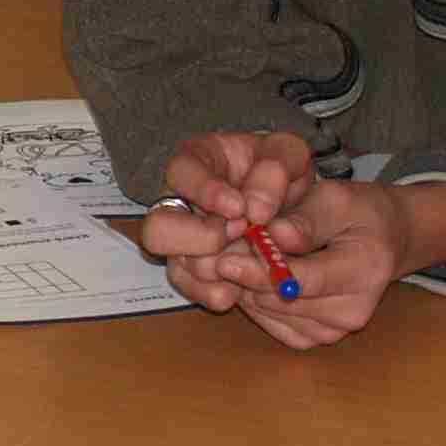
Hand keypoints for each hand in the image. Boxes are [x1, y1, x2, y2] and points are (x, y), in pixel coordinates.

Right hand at [138, 130, 316, 315]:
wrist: (288, 201)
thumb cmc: (278, 171)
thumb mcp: (287, 152)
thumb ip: (278, 166)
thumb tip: (256, 210)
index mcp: (195, 163)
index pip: (180, 172)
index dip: (205, 191)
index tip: (238, 208)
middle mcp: (178, 204)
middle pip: (157, 228)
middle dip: (198, 238)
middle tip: (238, 234)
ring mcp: (183, 241)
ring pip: (175, 264)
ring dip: (213, 269)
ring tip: (248, 261)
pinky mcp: (195, 272)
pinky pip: (192, 290)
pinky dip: (215, 293)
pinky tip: (239, 288)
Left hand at [172, 178, 445, 350]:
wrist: (385, 242)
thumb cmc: (359, 214)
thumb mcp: (337, 199)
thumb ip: (306, 219)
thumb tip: (275, 235)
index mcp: (364, 272)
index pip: (303, 281)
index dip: (259, 273)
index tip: (224, 261)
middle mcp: (351, 312)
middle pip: (279, 300)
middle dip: (244, 274)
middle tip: (220, 247)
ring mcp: (332, 330)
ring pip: (268, 311)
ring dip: (244, 285)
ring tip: (237, 255)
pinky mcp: (314, 337)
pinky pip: (269, 321)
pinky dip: (252, 298)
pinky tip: (250, 274)